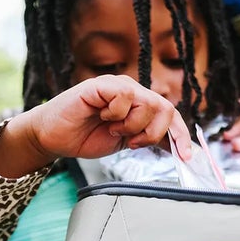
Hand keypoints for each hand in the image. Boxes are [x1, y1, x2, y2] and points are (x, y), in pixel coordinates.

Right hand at [0, 76, 192, 178]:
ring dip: (133, 125)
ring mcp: (118, 86)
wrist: (53, 137)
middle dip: (152, 133)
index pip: (170, 115)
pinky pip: (125, 95)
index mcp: (140, 105)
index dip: (180, 135)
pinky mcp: (101, 85)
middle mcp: (132, 92)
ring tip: (114, 129)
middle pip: (165, 108)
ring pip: (148, 102)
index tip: (186, 156)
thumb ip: (149, 139)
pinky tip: (103, 117)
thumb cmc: (84, 137)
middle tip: (132, 142)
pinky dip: (117, 113)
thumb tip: (178, 148)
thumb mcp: (125, 142)